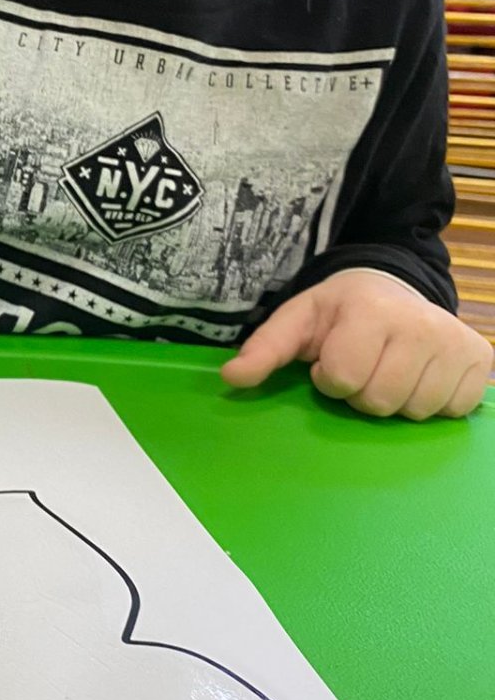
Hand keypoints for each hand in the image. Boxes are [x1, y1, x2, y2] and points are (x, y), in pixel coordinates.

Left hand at [222, 269, 490, 419]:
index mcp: (371, 311)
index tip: (333, 356)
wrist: (394, 288)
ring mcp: (456, 344)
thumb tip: (231, 379)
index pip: (343, 379)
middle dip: (362, 391)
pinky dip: (432, 402)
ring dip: (395, 399)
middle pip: (379, 400)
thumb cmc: (340, 311)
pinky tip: (420, 375)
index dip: (330, 376)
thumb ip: (265, 348)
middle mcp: (421, 324)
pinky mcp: (480, 361)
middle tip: (363, 364)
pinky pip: (451, 410)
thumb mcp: (299, 320)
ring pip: (415, 411)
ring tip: (389, 368)